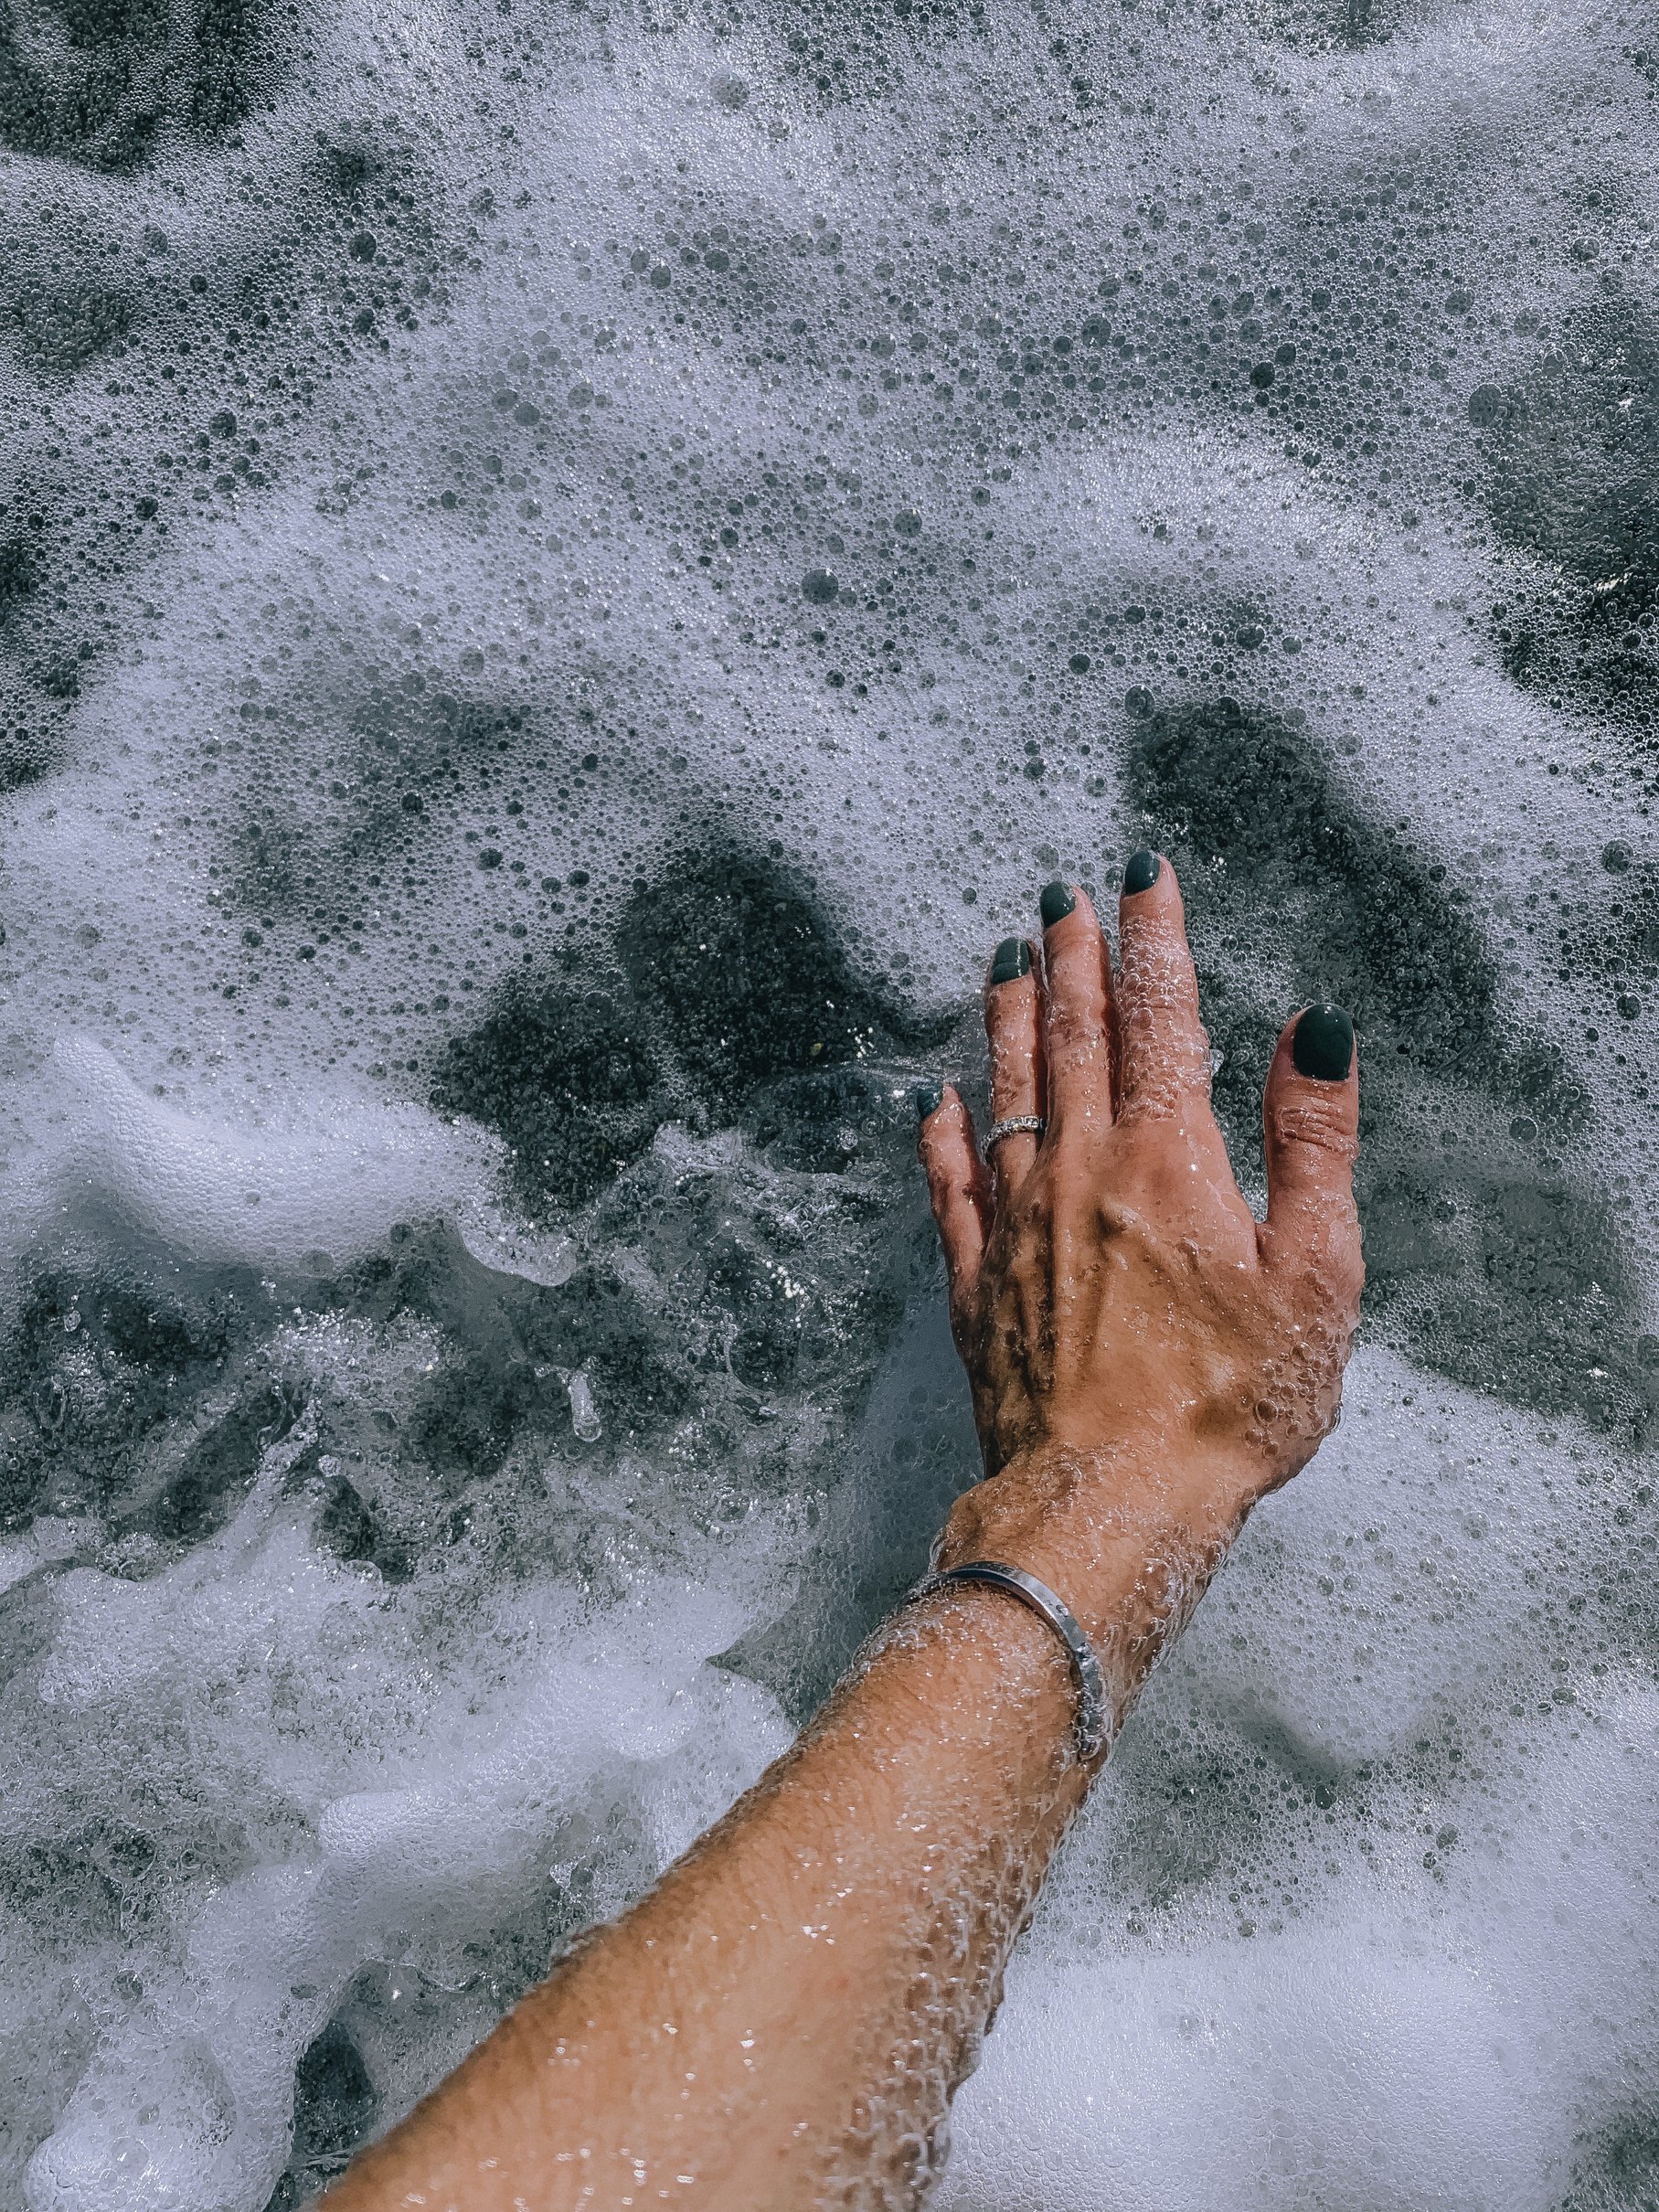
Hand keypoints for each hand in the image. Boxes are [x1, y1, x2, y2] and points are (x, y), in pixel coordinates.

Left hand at [916, 853, 1362, 1636]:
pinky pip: (952, 1187)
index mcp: (1169, 1160)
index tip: (1142, 875)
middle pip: (1074, 1036)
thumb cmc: (1229, 1403)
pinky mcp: (980, 1287)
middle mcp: (1081, 1172)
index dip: (1153, 938)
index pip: (1162, 1016)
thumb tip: (1313, 1028)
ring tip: (1002, 959)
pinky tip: (935, 1100)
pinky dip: (943, 1134)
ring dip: (1008, 1020)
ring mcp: (1019, 1227)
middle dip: (1070, 955)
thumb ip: (1312, 1140)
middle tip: (1060, 894)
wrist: (1110, 1502)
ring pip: (1007, 1092)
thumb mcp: (1314, 1273)